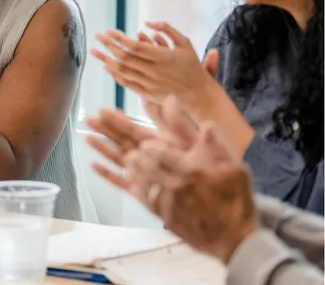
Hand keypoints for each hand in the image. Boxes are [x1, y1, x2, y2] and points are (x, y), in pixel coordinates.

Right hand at [86, 95, 199, 189]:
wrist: (214, 206)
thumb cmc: (207, 174)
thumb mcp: (192, 144)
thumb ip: (180, 124)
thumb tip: (170, 99)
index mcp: (160, 144)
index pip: (135, 130)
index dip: (119, 120)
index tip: (103, 110)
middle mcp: (149, 157)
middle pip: (122, 141)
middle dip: (105, 130)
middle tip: (88, 119)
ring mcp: (144, 175)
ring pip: (119, 158)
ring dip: (103, 148)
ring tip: (87, 137)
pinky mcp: (141, 192)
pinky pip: (120, 182)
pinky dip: (107, 174)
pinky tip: (93, 166)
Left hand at [91, 23, 217, 107]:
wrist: (199, 94)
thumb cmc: (192, 65)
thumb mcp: (185, 43)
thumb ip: (167, 29)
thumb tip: (146, 23)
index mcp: (163, 57)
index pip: (135, 46)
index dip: (120, 38)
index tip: (108, 31)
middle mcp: (154, 71)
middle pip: (125, 57)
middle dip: (108, 45)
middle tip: (98, 36)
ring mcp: (149, 84)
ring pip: (123, 71)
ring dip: (106, 59)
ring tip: (94, 51)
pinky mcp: (147, 94)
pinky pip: (127, 83)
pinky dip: (115, 75)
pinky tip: (106, 66)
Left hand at [123, 124, 255, 263]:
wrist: (234, 239)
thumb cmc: (235, 200)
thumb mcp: (234, 169)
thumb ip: (216, 146)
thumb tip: (207, 124)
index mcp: (191, 170)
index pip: (160, 152)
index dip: (149, 146)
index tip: (145, 143)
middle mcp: (176, 185)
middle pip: (146, 165)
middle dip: (136, 155)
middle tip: (132, 150)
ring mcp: (168, 202)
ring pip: (141, 181)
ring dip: (132, 170)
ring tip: (128, 161)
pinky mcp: (164, 216)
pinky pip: (143, 199)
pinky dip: (135, 188)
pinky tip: (132, 182)